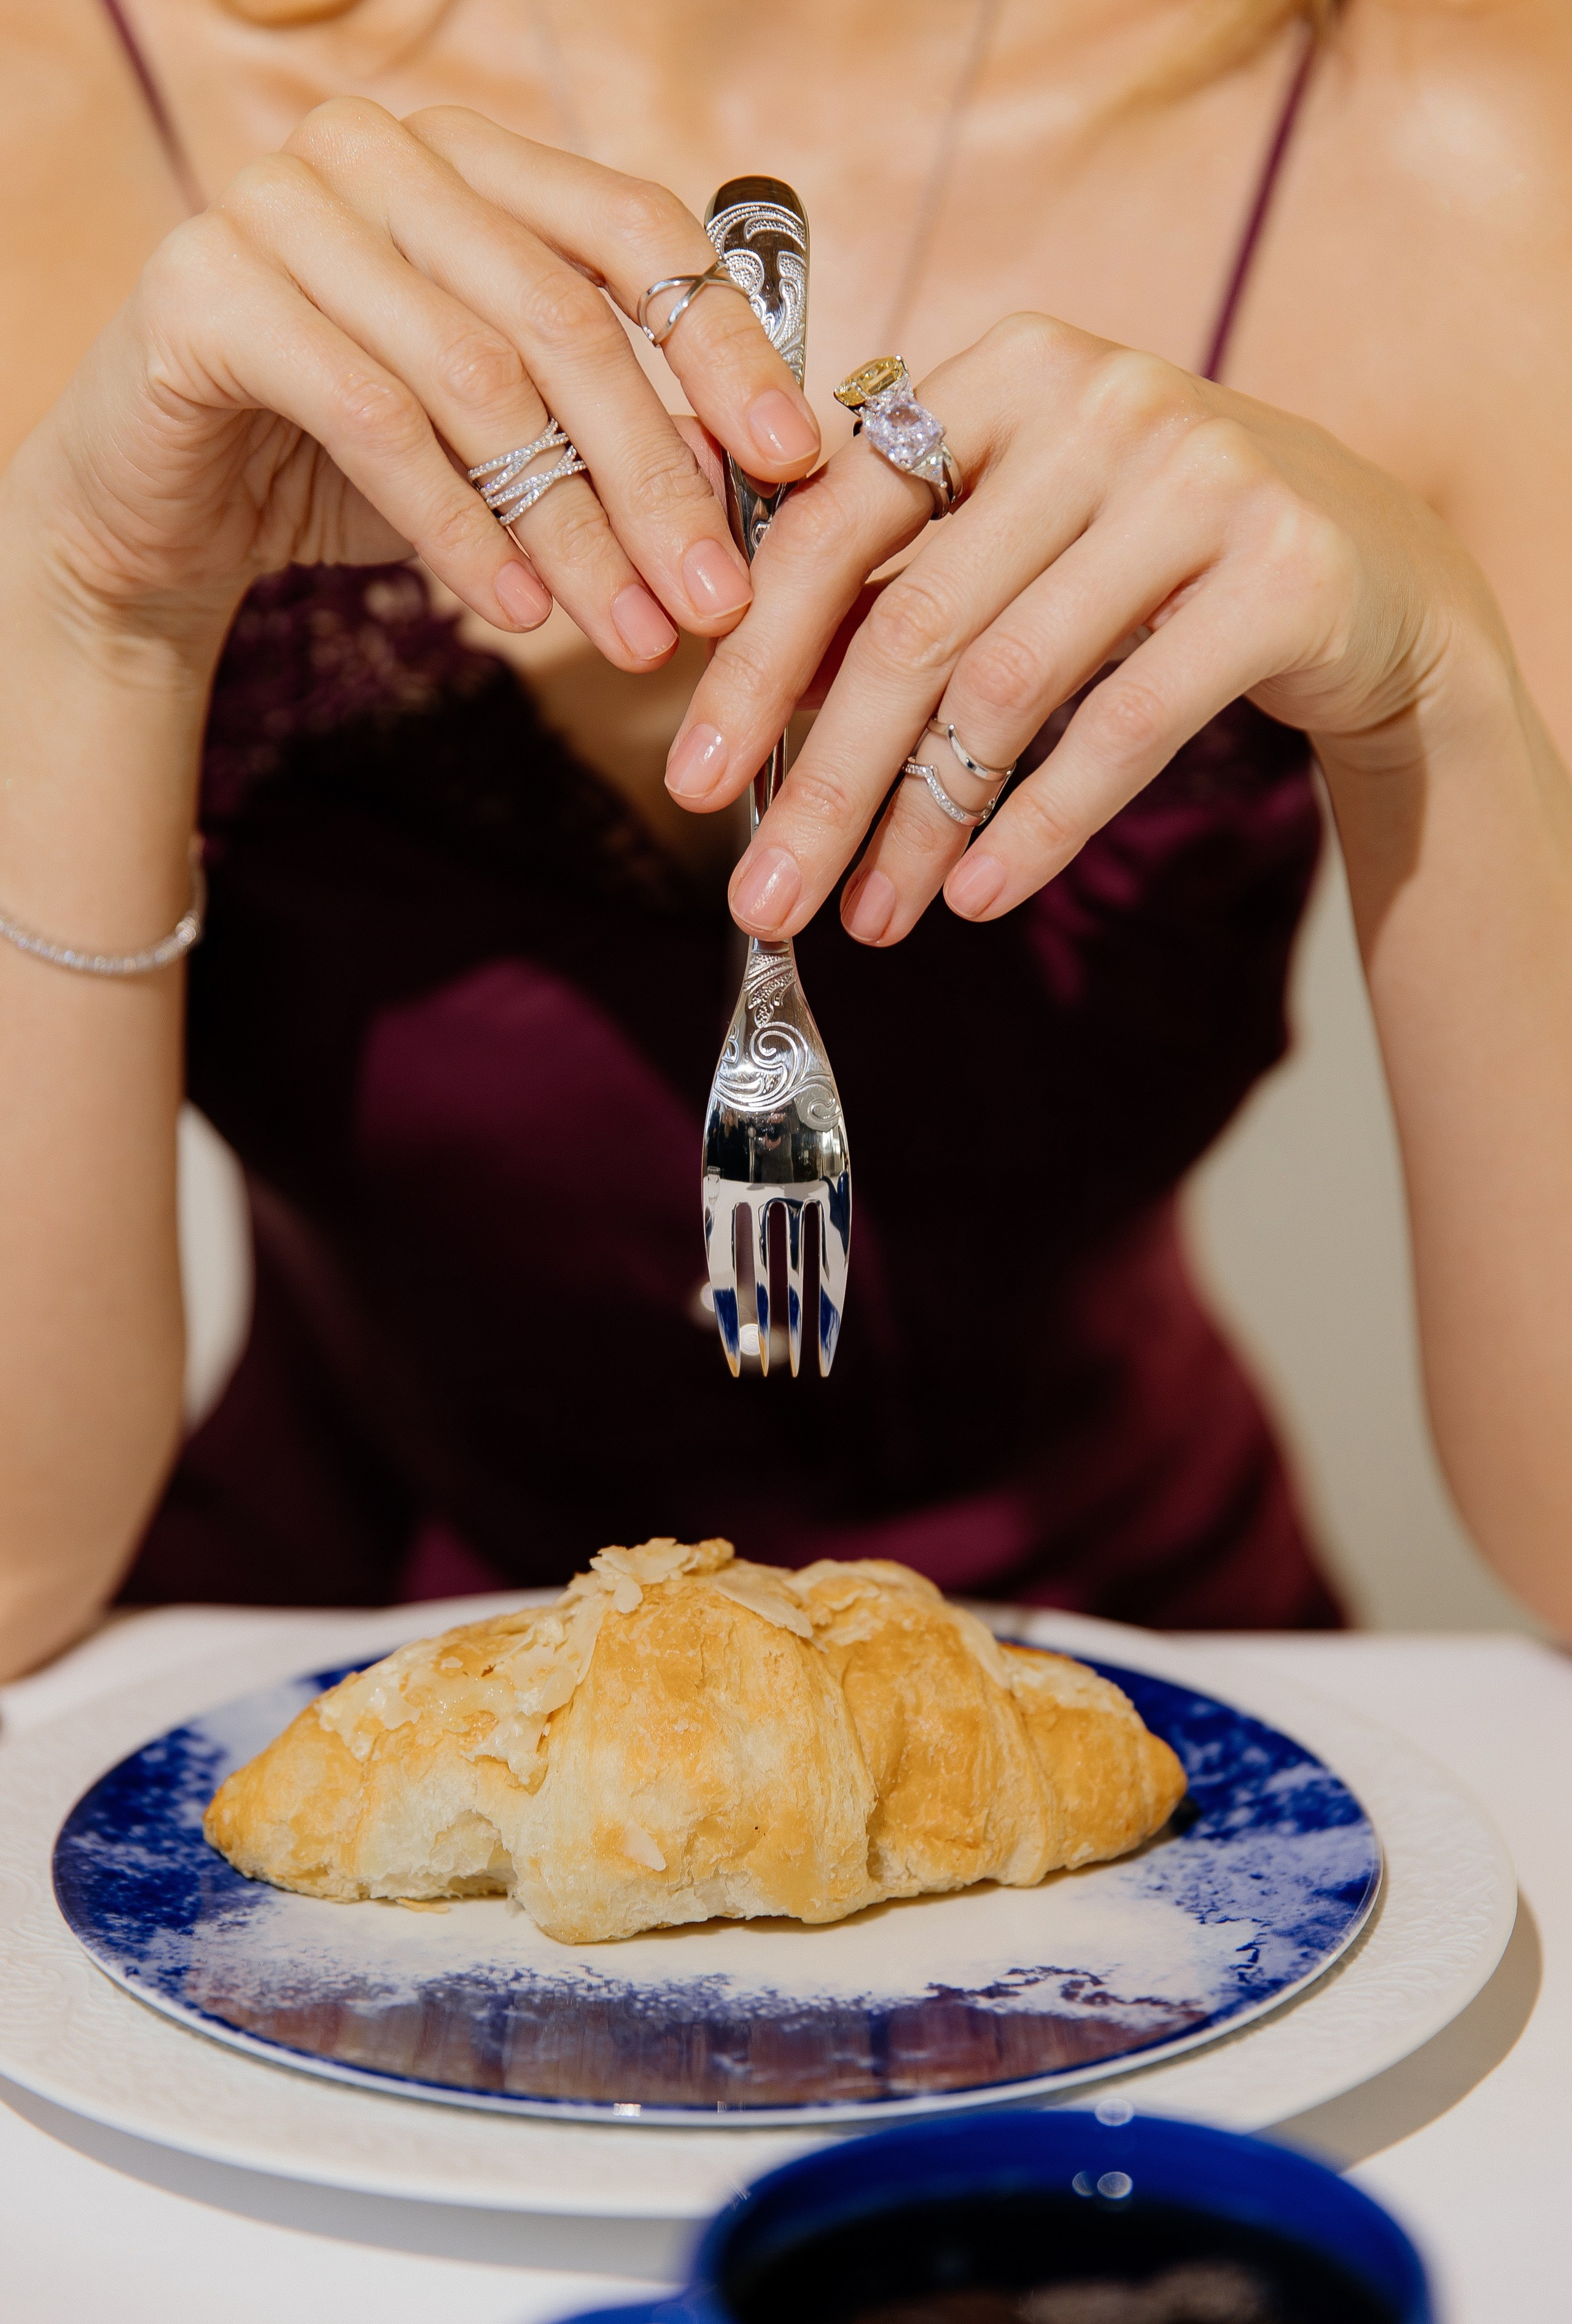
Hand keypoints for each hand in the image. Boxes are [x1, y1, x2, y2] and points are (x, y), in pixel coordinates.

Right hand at [8, 100, 819, 670]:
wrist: (162, 507)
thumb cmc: (347, 462)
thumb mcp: (503, 444)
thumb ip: (611, 436)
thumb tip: (755, 484)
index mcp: (472, 162)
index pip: (631, 227)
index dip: (722, 344)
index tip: (791, 462)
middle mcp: (380, 155)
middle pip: (563, 319)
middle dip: (654, 479)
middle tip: (715, 603)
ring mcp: (284, 205)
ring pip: (475, 377)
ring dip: (570, 526)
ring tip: (629, 634)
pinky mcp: (207, 288)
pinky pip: (369, 418)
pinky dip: (456, 528)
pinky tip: (515, 612)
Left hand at [664, 313, 1502, 942]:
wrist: (1375, 570)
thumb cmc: (1161, 559)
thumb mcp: (1025, 538)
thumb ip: (905, 582)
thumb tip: (757, 694)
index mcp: (1006, 372)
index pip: (835, 522)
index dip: (753, 663)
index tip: (692, 780)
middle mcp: (1100, 400)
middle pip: (913, 626)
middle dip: (824, 783)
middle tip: (763, 897)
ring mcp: (1199, 478)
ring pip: (1008, 687)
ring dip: (921, 825)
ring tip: (870, 918)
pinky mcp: (1279, 573)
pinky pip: (1122, 727)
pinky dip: (1038, 827)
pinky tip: (974, 895)